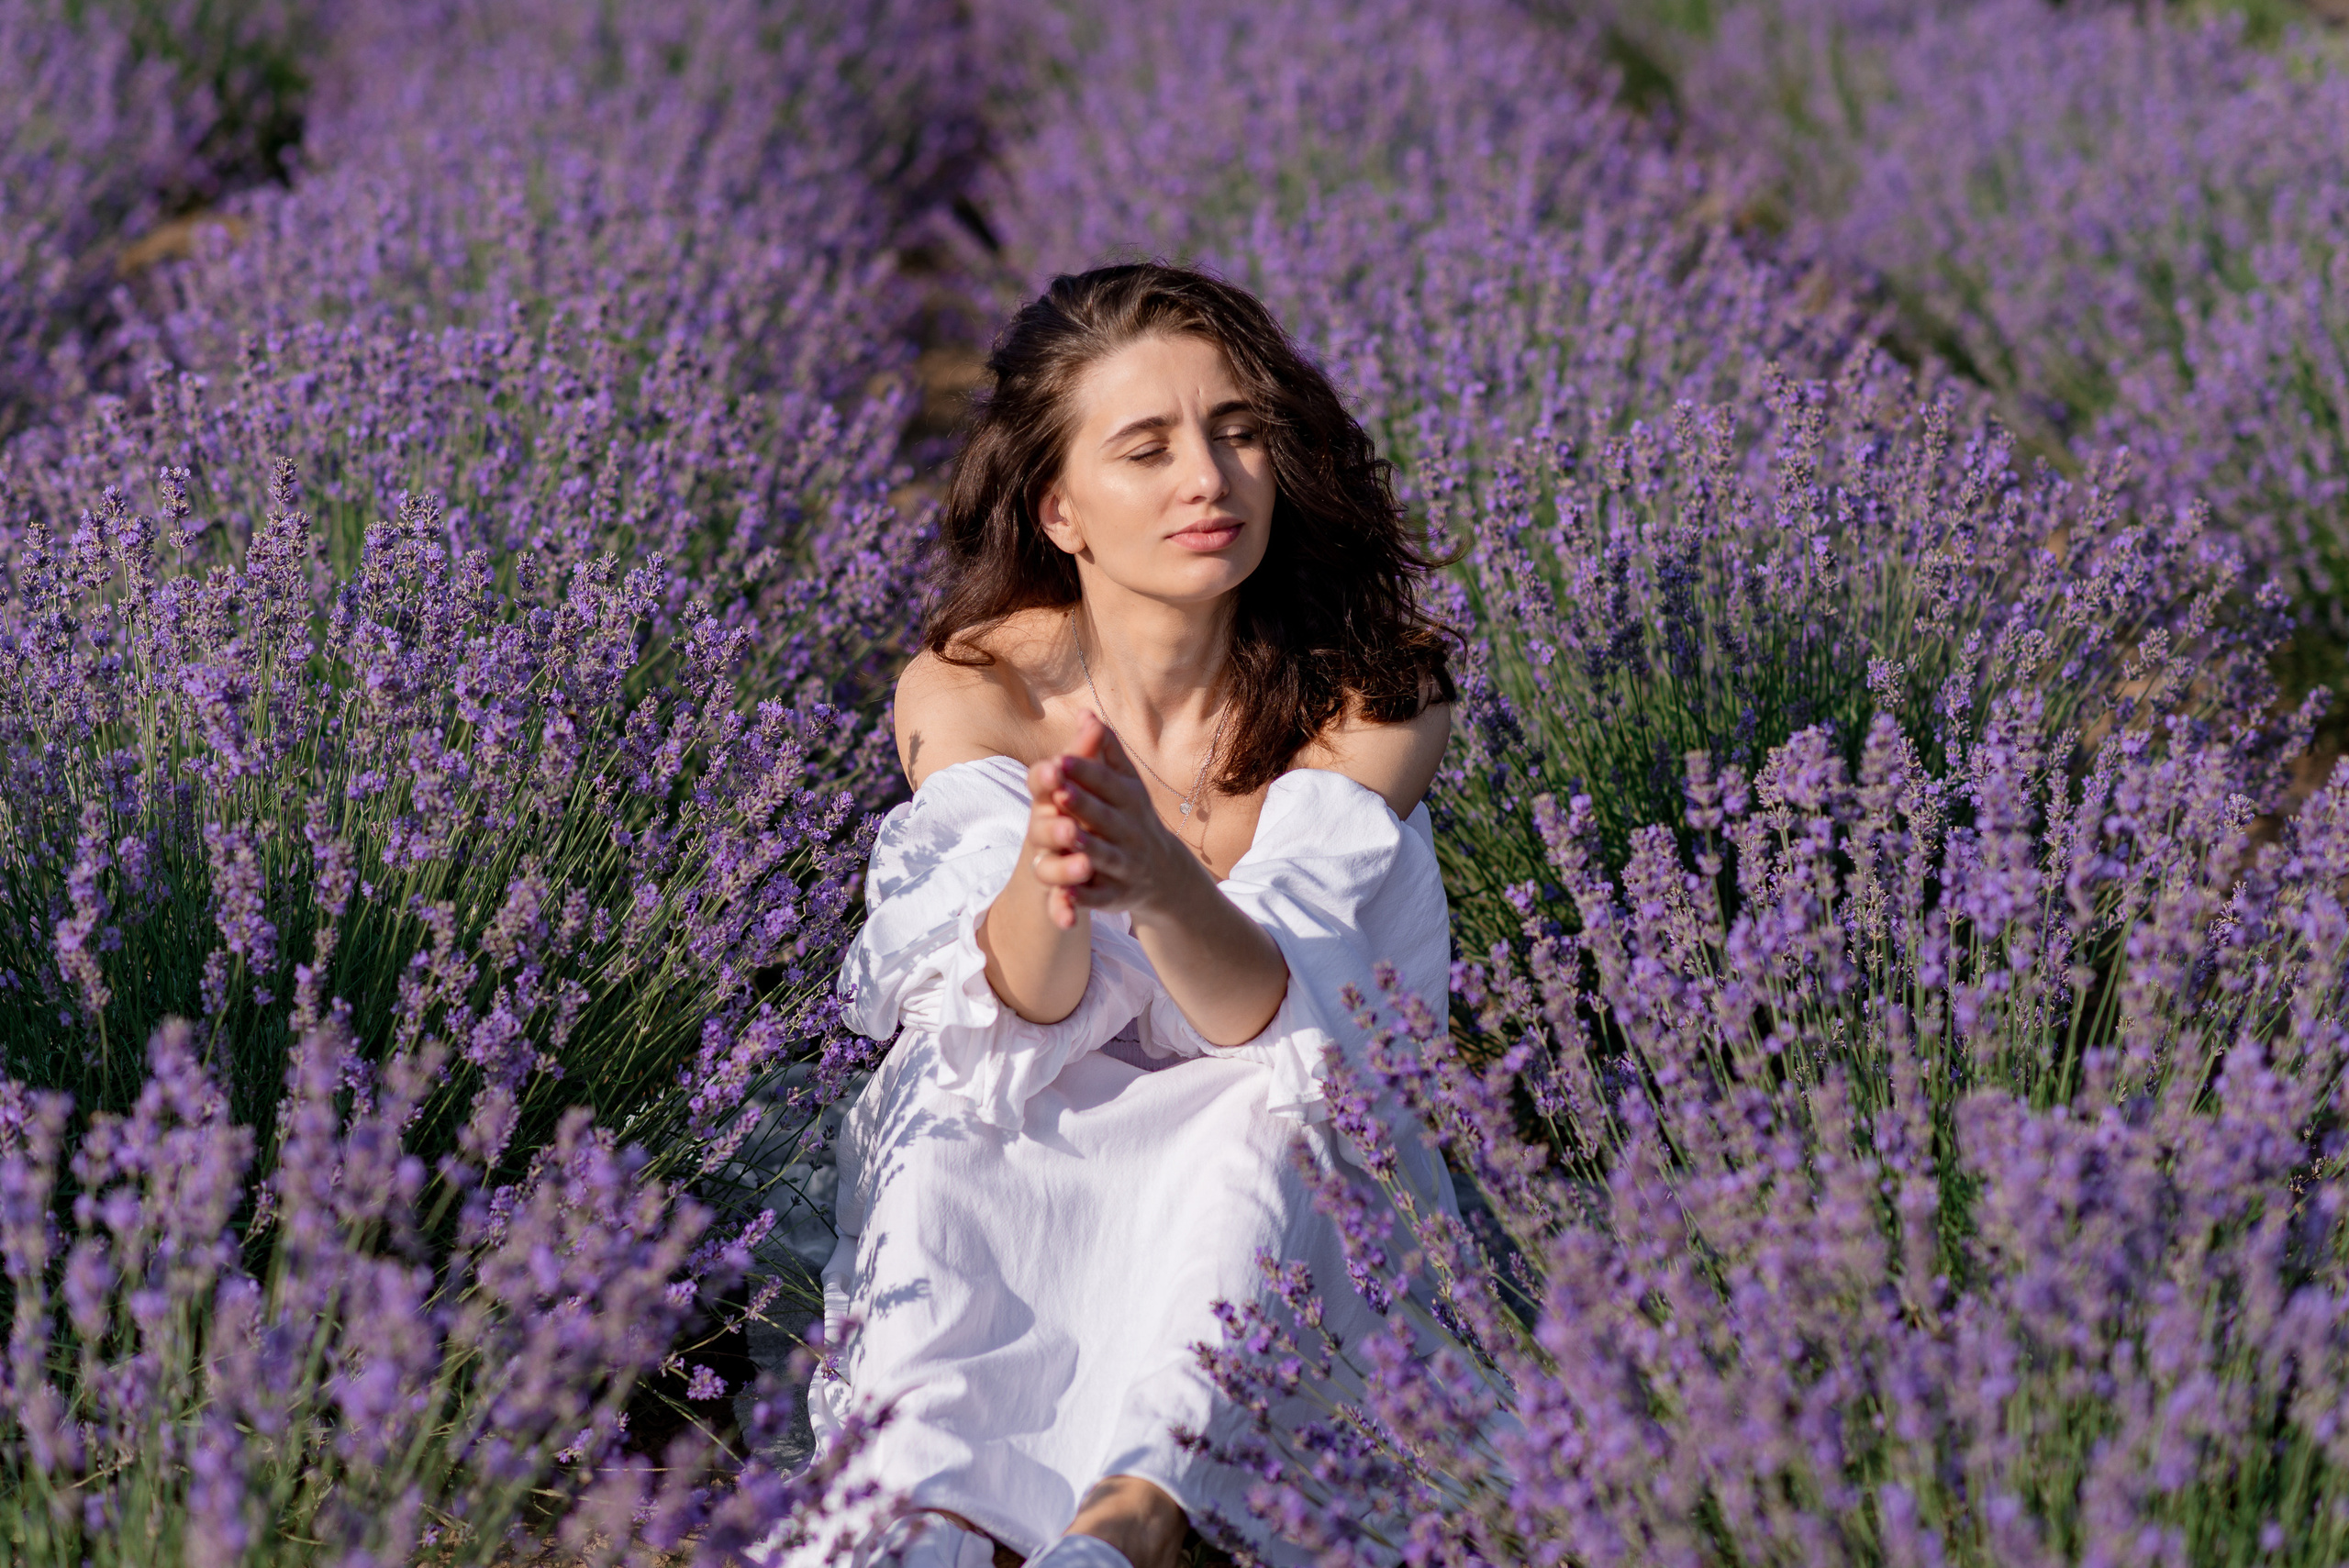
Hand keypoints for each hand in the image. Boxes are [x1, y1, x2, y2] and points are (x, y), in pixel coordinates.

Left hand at [1022, 712, 1201, 929]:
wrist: (1166, 876)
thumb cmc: (1134, 818)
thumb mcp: (1127, 785)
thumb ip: (1107, 752)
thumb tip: (1087, 713)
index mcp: (1130, 801)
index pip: (1107, 783)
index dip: (1084, 771)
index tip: (1060, 758)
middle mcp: (1130, 832)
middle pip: (1105, 817)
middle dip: (1083, 806)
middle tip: (1058, 792)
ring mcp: (1125, 865)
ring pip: (1104, 856)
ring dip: (1086, 848)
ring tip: (1066, 837)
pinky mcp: (1116, 895)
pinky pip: (1098, 897)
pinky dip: (1082, 898)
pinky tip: (1064, 894)